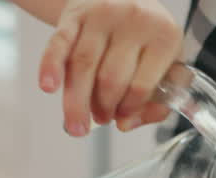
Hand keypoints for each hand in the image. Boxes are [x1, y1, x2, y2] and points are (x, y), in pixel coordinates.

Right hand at [38, 0, 182, 135]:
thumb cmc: (146, 40)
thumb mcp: (167, 66)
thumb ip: (157, 103)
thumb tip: (126, 124)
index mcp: (164, 37)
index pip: (141, 87)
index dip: (128, 109)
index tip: (121, 118)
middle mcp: (135, 21)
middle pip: (110, 79)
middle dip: (102, 108)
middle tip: (99, 119)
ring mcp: (103, 16)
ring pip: (83, 67)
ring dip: (76, 102)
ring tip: (75, 125)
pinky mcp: (75, 15)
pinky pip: (59, 43)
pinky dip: (50, 66)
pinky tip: (48, 87)